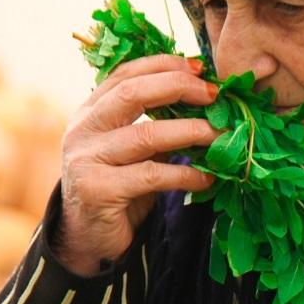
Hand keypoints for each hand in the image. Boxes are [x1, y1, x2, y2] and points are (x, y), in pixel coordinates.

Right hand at [53, 55, 218, 274]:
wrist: (89, 238)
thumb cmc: (119, 188)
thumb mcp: (135, 151)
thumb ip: (157, 126)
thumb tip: (206, 103)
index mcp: (90, 111)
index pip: (125, 74)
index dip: (163, 65)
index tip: (199, 67)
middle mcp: (83, 130)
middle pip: (132, 93)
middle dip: (177, 87)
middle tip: (214, 94)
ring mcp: (87, 159)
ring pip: (146, 135)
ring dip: (191, 132)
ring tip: (221, 135)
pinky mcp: (98, 190)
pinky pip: (151, 175)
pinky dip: (185, 174)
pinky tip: (207, 178)